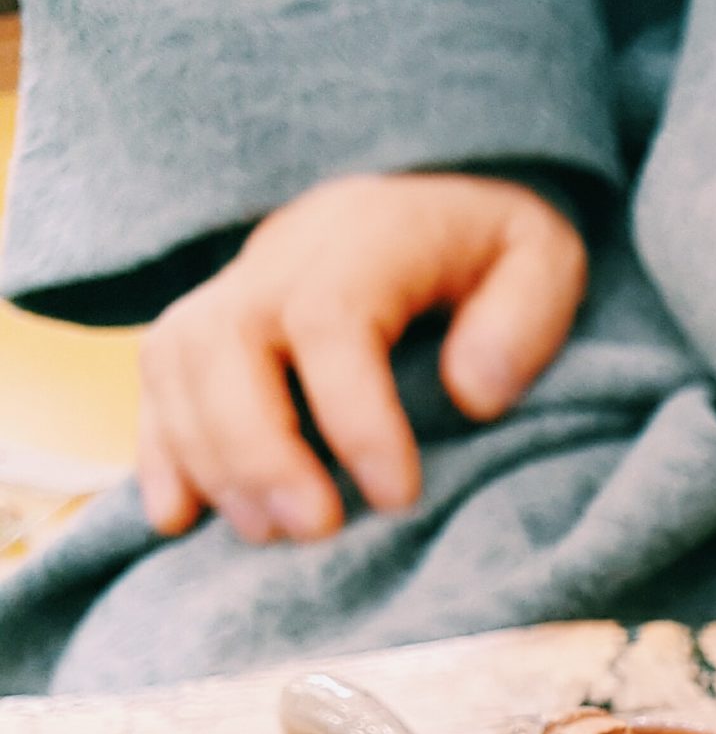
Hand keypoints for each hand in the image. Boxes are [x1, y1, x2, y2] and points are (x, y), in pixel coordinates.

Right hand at [135, 172, 587, 543]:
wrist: (423, 199)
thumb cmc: (489, 246)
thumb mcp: (542, 257)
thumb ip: (523, 318)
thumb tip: (473, 395)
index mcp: (367, 238)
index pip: (330, 320)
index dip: (354, 415)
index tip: (397, 495)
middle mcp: (280, 259)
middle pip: (225, 343)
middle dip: (258, 449)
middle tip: (315, 530)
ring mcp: (232, 290)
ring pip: (177, 363)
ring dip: (208, 459)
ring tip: (268, 534)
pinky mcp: (206, 327)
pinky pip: (154, 381)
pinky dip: (159, 450)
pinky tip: (178, 518)